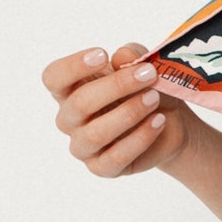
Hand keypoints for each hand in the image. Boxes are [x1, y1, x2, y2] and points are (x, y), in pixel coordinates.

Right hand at [43, 41, 190, 177]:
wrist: (168, 122)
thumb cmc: (145, 89)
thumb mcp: (143, 66)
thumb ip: (133, 55)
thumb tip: (122, 56)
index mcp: (70, 90)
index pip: (54, 78)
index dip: (72, 66)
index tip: (102, 54)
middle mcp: (70, 119)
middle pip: (79, 103)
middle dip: (117, 86)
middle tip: (148, 75)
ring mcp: (83, 146)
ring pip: (95, 133)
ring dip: (129, 113)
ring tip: (155, 98)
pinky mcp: (102, 167)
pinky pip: (115, 157)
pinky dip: (140, 137)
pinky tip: (159, 121)